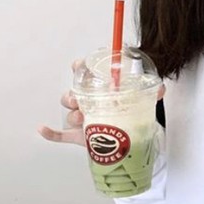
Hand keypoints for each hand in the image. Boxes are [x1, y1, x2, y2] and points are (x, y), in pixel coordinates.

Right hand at [37, 59, 164, 146]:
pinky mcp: (78, 136)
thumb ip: (151, 93)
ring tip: (80, 116)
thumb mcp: (140, 101)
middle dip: (72, 94)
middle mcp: (88, 102)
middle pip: (72, 93)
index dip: (80, 66)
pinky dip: (50, 133)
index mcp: (100, 89)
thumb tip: (161, 87)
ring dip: (71, 113)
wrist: (127, 139)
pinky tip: (43, 129)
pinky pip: (59, 135)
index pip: (85, 73)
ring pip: (69, 113)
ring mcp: (82, 119)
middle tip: (79, 98)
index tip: (80, 64)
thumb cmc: (128, 114)